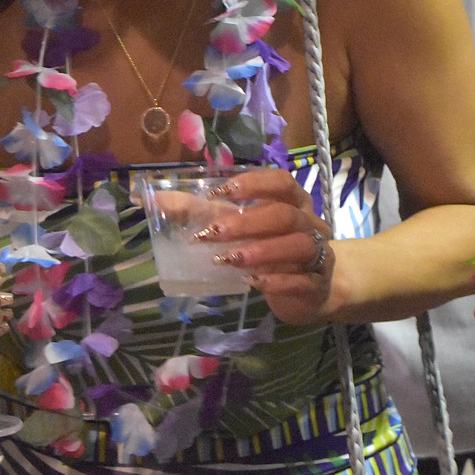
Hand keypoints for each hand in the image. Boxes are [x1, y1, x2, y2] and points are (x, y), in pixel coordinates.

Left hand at [195, 166, 333, 324]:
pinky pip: (302, 280)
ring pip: (298, 244)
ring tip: (230, 259)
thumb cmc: (274, 251)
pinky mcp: (317, 284)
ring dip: (262, 250)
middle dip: (247, 222)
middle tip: (212, 232)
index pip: (281, 182)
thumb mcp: (245, 228)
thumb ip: (205, 213)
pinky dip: (277, 281)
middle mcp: (309, 223)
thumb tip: (156, 200)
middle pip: (284, 214)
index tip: (219, 192)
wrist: (315, 292)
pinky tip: (254, 283)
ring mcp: (318, 254)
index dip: (252, 184)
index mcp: (293, 202)